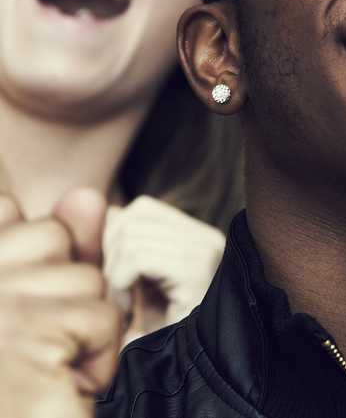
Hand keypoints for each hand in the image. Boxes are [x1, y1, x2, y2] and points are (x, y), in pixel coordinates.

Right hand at [0, 188, 119, 417]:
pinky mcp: (25, 335)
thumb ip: (59, 247)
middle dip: (66, 293)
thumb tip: (87, 195)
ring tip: (46, 369)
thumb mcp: (43, 305)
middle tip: (36, 346)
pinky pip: (101, 317)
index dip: (37, 263)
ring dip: (84, 330)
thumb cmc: (24, 385)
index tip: (19, 317)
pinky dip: (98, 358)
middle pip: (53, 237)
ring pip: (85, 279)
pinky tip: (60, 386)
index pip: (7, 213)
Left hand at [103, 196, 224, 342]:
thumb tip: (110, 211)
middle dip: (110, 255)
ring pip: (132, 236)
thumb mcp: (141, 283)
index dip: (114, 237)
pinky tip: (128, 310)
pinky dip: (121, 282)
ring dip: (114, 274)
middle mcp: (208, 238)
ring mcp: (206, 252)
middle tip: (115, 294)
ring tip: (123, 305)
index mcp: (199, 237)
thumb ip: (127, 247)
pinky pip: (138, 258)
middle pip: (135, 217)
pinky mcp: (197, 271)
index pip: (143, 208)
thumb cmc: (160, 333)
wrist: (186, 372)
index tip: (114, 276)